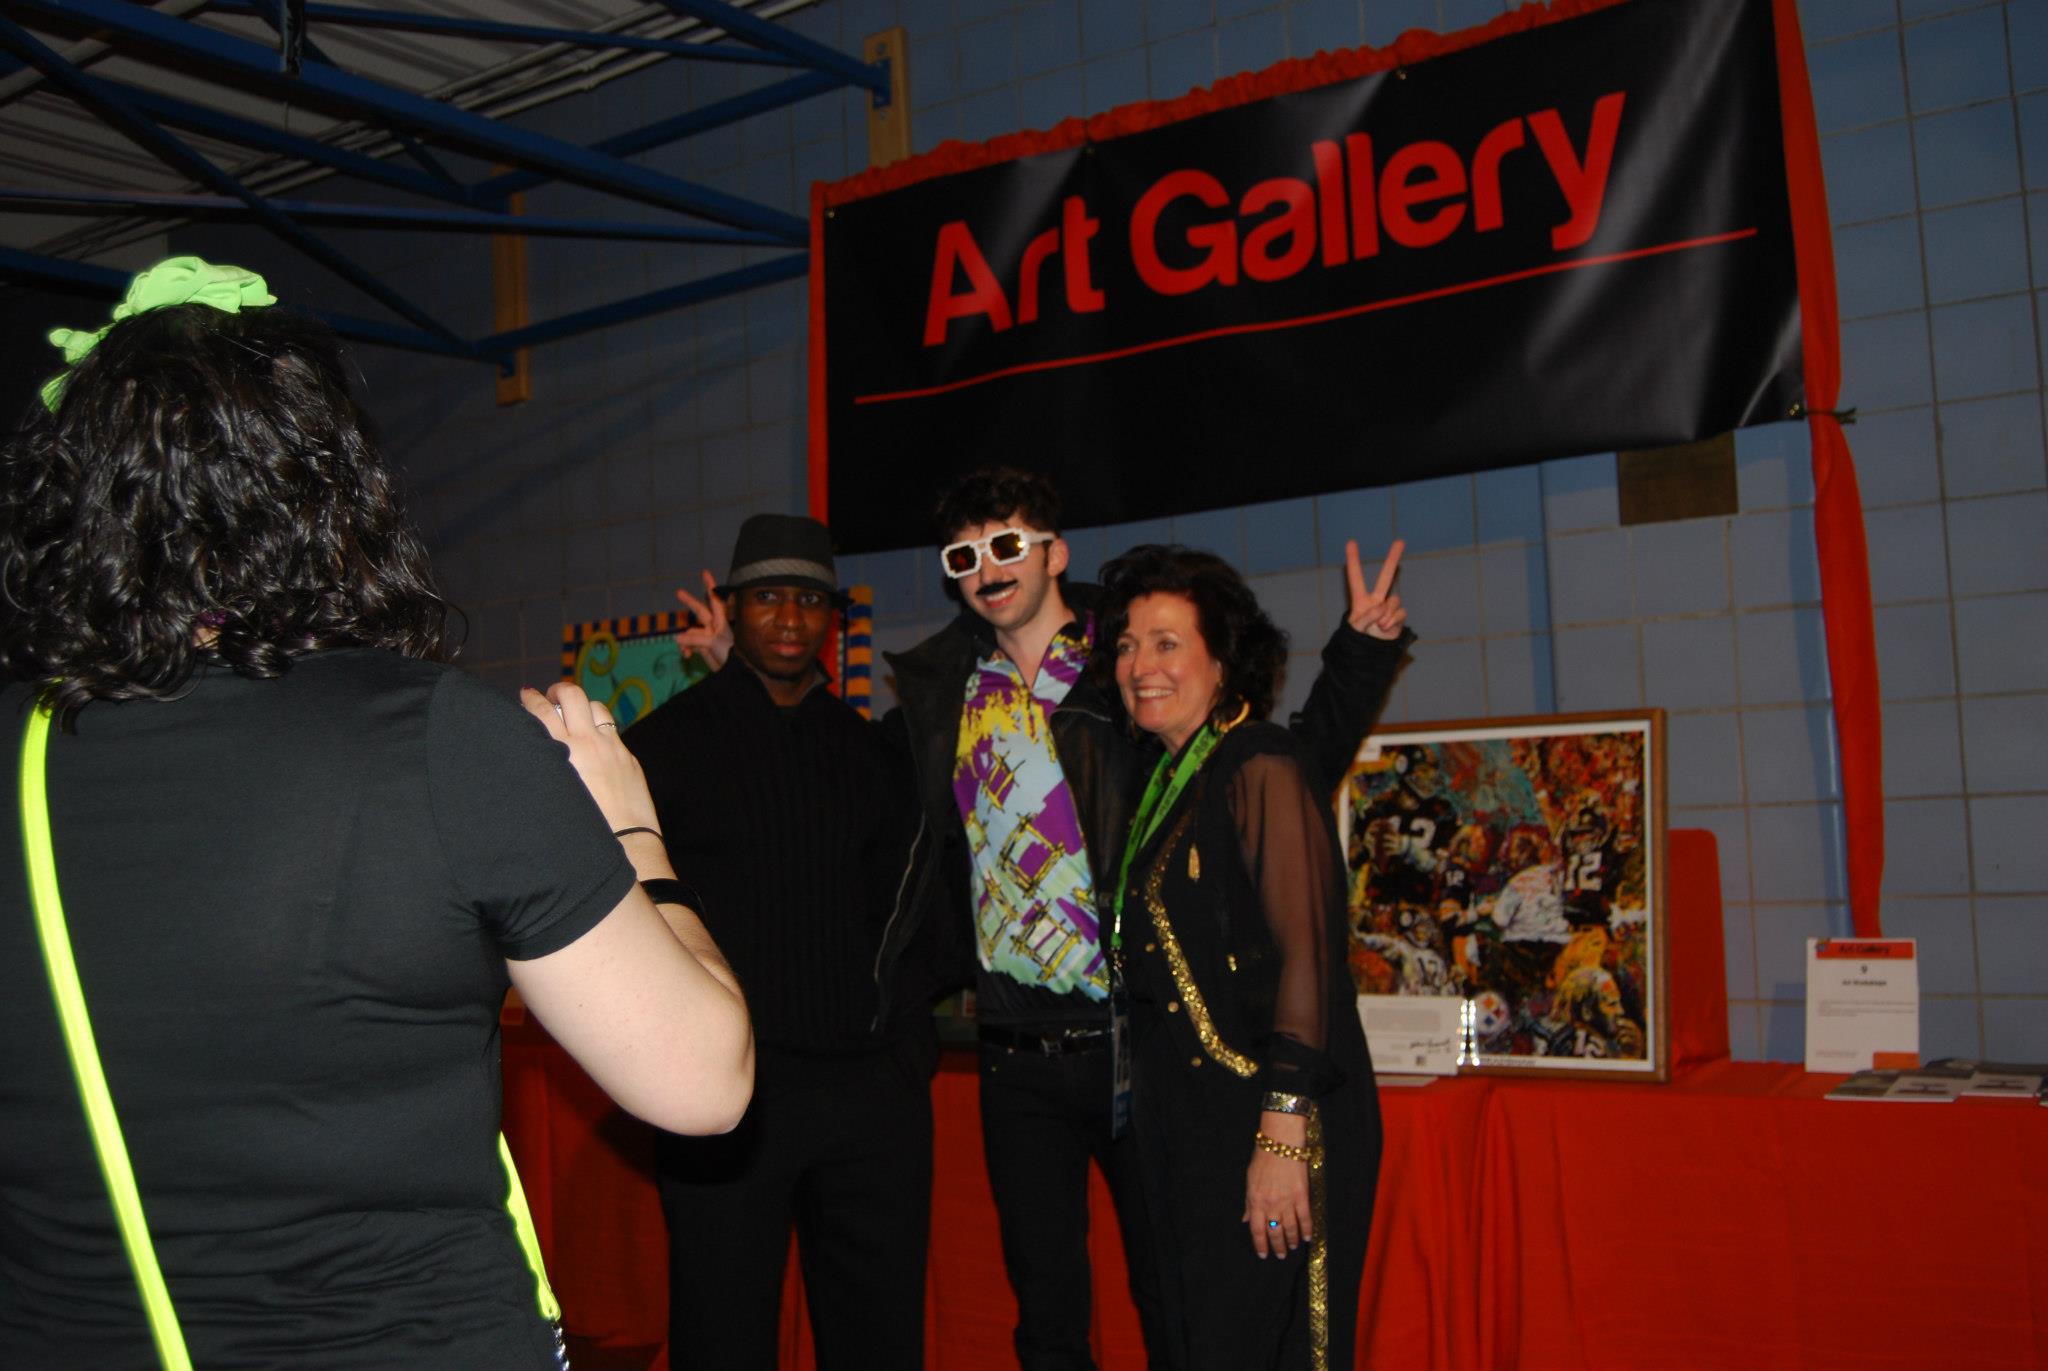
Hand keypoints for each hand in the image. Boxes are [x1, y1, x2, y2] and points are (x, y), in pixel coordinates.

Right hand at [520, 681, 660, 836]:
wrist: (626, 840)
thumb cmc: (585, 826)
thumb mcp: (554, 793)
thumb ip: (545, 766)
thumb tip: (536, 752)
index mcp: (565, 752)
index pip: (542, 712)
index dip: (532, 698)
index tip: (526, 694)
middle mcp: (589, 743)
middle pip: (573, 695)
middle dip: (559, 690)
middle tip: (552, 695)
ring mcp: (612, 747)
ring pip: (597, 707)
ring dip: (583, 705)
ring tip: (576, 713)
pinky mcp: (628, 757)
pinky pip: (613, 731)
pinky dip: (601, 728)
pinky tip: (596, 740)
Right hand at [673, 570, 731, 669]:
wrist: (734, 673)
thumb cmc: (730, 655)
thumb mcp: (713, 644)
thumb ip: (695, 639)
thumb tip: (677, 638)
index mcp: (720, 621)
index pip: (714, 600)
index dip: (710, 586)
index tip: (705, 573)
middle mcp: (713, 627)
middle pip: (699, 610)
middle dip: (689, 602)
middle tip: (678, 592)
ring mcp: (707, 637)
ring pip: (689, 632)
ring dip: (685, 640)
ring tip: (685, 651)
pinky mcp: (702, 648)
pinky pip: (688, 644)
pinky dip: (685, 649)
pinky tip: (686, 656)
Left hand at [1243, 1111, 1313, 1258]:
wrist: (1281, 1143)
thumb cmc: (1262, 1158)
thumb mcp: (1250, 1180)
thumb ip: (1249, 1203)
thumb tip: (1246, 1219)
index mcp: (1256, 1201)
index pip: (1257, 1230)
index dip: (1260, 1245)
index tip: (1263, 1254)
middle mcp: (1271, 1205)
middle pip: (1275, 1232)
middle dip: (1278, 1246)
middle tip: (1280, 1255)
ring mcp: (1287, 1201)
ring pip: (1291, 1228)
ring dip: (1292, 1240)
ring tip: (1292, 1247)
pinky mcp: (1302, 1196)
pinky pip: (1305, 1218)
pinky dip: (1306, 1230)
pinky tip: (1307, 1237)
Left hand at [1344, 538, 1406, 639]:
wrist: (1370, 652)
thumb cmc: (1358, 639)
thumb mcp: (1356, 629)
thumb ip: (1366, 617)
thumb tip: (1382, 607)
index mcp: (1361, 600)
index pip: (1356, 577)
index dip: (1353, 560)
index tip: (1351, 542)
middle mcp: (1376, 600)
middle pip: (1386, 576)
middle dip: (1393, 559)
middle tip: (1400, 541)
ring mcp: (1389, 607)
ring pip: (1394, 601)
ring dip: (1387, 614)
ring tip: (1378, 626)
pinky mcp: (1398, 617)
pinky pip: (1401, 612)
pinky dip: (1393, 620)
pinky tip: (1385, 628)